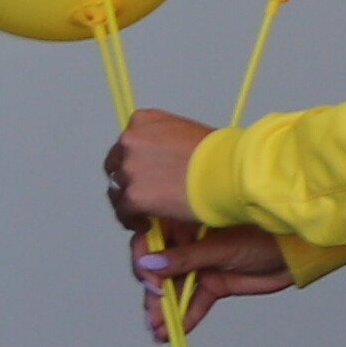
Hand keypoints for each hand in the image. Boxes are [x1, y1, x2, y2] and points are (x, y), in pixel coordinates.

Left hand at [104, 109, 212, 229]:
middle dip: (127, 180)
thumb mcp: (188, 133)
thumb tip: (163, 161)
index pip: (127, 142)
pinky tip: (145, 225)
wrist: (229, 171)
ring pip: (117, 190)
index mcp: (143, 121)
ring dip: (128, 201)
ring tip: (142, 214)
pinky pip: (123, 212)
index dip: (134, 160)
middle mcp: (130, 141)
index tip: (143, 172)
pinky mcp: (134, 195)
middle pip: (116, 165)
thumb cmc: (222, 154)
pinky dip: (132, 220)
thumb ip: (165, 143)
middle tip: (141, 194)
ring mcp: (130, 169)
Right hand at [137, 223, 294, 323]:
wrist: (297, 253)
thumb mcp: (220, 247)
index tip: (152, 281)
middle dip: (153, 293)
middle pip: (159, 269)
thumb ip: (184, 258)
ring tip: (159, 328)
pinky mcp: (214, 284)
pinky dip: (187, 316)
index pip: (151, 242)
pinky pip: (195, 302)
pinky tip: (176, 329)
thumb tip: (150, 264)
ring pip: (175, 289)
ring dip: (165, 309)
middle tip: (154, 312)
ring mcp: (200, 265)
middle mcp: (187, 244)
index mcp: (185, 224)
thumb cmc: (264, 237)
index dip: (146, 262)